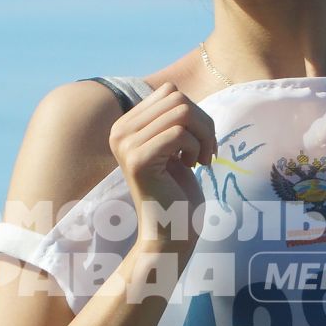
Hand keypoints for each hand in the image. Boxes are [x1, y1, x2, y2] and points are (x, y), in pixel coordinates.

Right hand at [109, 83, 215, 252]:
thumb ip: (170, 118)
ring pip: (181, 111)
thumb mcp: (173, 146)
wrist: (170, 234)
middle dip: (203, 122)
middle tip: (206, 151)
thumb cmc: (177, 193)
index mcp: (126, 126)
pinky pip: (179, 133)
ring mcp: (126, 145)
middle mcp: (119, 132)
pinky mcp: (138, 160)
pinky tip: (194, 167)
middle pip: (176, 98)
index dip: (195, 113)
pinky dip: (197, 147)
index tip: (199, 142)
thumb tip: (175, 91)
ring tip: (201, 159)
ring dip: (203, 134)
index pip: (169, 91)